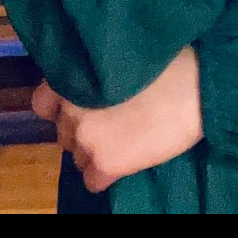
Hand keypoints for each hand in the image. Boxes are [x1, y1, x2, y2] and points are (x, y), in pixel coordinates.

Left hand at [32, 47, 203, 191]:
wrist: (195, 86)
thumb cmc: (168, 60)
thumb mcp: (119, 57)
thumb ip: (95, 72)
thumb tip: (93, 86)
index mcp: (70, 76)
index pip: (42, 104)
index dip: (63, 108)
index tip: (84, 107)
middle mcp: (69, 107)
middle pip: (64, 132)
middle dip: (82, 130)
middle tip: (110, 124)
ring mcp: (85, 136)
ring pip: (77, 157)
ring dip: (93, 152)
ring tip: (121, 144)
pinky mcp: (105, 162)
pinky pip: (91, 181)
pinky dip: (104, 177)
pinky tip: (123, 166)